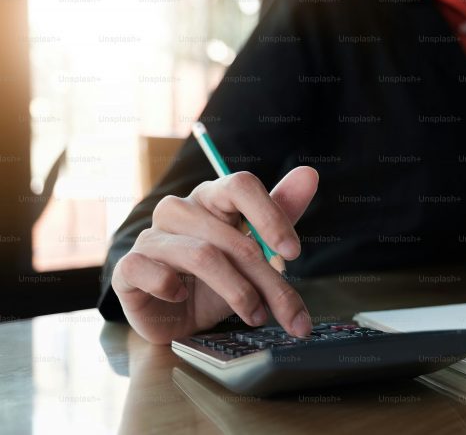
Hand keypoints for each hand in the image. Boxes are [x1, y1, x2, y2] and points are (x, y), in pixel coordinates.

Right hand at [111, 167, 318, 343]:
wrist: (175, 317)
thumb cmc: (217, 280)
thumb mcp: (255, 251)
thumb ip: (280, 214)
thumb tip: (309, 173)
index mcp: (211, 198)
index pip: (240, 185)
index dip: (270, 216)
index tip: (293, 253)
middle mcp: (179, 210)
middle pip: (232, 236)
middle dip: (268, 280)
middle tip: (290, 313)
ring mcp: (152, 237)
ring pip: (203, 255)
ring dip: (237, 291)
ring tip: (255, 315)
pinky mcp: (129, 268)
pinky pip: (151, 271)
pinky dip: (172, 287)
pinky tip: (183, 298)